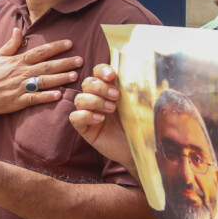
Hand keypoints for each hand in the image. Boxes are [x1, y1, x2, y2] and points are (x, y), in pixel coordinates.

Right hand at [0, 28, 82, 115]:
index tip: (70, 43)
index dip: (56, 47)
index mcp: (18, 61)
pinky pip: (35, 99)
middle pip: (47, 66)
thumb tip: (17, 29)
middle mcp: (21, 73)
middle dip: (64, 62)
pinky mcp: (18, 101)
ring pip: (44, 82)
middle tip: (80, 60)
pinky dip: (47, 97)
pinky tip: (59, 95)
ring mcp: (20, 87)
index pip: (40, 51)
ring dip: (60, 78)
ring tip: (75, 75)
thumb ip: (11, 44)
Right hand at [70, 63, 135, 177]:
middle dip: (100, 87)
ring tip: (111, 110)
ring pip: (79, 99)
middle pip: (87, 83)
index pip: (98, 72)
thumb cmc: (141, 125)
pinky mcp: (85, 128)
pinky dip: (85, 115)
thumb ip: (137, 89)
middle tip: (116, 97)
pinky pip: (74, 117)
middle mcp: (97, 99)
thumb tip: (143, 72)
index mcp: (109, 89)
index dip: (102, 71)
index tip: (112, 76)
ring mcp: (89, 113)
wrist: (140, 148)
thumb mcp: (140, 104)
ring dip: (95, 101)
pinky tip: (100, 119)